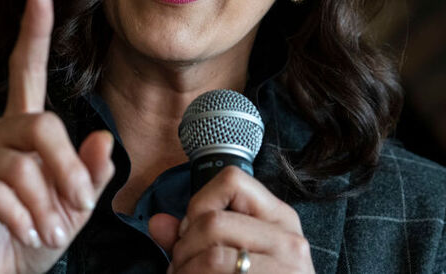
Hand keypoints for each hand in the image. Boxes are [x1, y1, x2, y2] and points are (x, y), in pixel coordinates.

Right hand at [0, 0, 115, 273]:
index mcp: (20, 128)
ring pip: (22, 163)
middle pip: (41, 126)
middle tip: (78, 205)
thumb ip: (87, 173)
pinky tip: (27, 233)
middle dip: (68, 169)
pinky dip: (22, 216)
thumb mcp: (71, 207)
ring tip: (50, 233)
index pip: (27, 70)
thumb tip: (103, 139)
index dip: (34, 32)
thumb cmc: (29, 237)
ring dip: (47, 204)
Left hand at [148, 166, 313, 273]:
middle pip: (213, 221)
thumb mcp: (236, 254)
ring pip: (211, 256)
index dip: (201, 202)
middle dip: (184, 246)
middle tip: (180, 266)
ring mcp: (285, 268)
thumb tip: (157, 223)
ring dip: (185, 270)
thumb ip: (194, 236)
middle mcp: (288, 239)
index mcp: (280, 218)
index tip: (192, 229)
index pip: (232, 181)